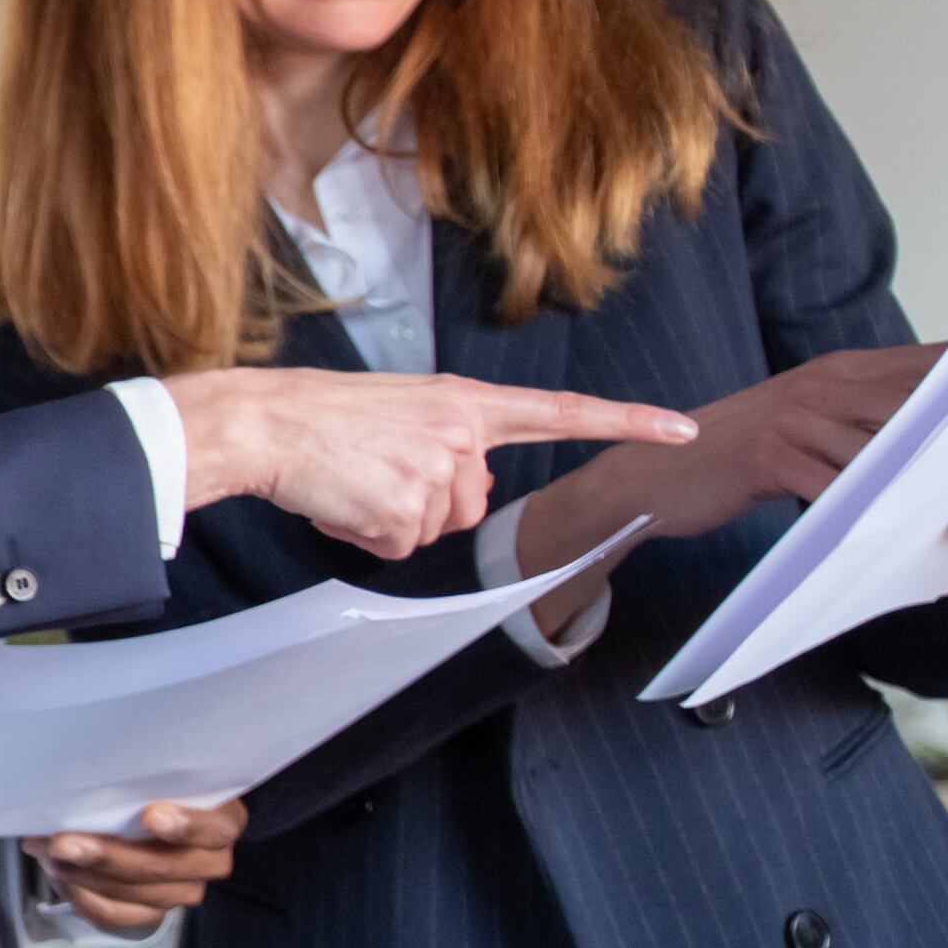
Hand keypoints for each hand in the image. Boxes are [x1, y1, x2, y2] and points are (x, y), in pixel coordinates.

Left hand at [37, 797, 247, 932]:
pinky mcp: (153, 911)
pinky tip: (61, 876)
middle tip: (63, 842)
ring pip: (136, 893)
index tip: (148, 816)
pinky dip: (82, 896)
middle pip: (165, 867)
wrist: (139, 815)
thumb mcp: (150, 778)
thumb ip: (139, 781)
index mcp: (221, 820)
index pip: (214, 828)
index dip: (185, 825)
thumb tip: (88, 781)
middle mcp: (209, 860)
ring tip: (49, 854)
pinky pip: (116, 914)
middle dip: (108, 856)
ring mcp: (183, 890)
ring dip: (85, 876)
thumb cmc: (145, 791)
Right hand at [162, 372, 695, 559]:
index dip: (627, 423)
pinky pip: (399, 547)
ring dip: (388, 521)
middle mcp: (461, 431)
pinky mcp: (405, 505)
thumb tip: (460, 497)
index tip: (684, 429)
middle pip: (472, 504)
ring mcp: (437, 469)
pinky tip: (338, 501)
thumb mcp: (399, 412)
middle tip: (371, 475)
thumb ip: (449, 444)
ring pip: (435, 530)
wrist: (262, 423)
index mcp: (464, 400)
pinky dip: (363, 535)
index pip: (561, 412)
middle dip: (425, 507)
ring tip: (349, 483)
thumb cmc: (318, 418)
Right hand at [509, 342, 947, 637]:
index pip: (921, 365)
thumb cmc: (735, 453)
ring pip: (881, 445)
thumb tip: (929, 433)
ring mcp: (795, 420)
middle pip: (914, 399)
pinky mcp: (771, 458)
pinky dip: (868, 505)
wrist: (652, 474)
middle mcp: (820, 385)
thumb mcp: (803, 420)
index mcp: (836, 371)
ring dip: (922, 472)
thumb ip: (860, 417)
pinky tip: (896, 522)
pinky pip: (834, 484)